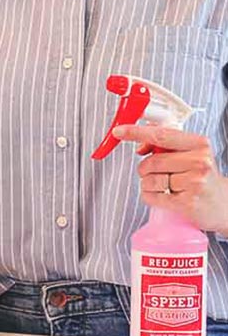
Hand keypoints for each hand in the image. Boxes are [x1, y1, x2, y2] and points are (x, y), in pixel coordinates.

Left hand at [112, 124, 227, 234]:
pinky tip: (161, 196)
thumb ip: (165, 144)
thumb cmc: (203, 176)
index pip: (161, 135)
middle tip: (155, 172)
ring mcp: (195, 183)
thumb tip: (139, 144)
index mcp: (199, 144)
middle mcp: (199, 162)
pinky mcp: (187, 203)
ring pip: (150, 179)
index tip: (119, 131)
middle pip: (152, 161)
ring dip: (147, 183)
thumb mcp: (191, 153)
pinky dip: (150, 196)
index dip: (136, 132)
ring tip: (163, 186)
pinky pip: (153, 196)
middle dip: (145, 168)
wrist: (225, 204)